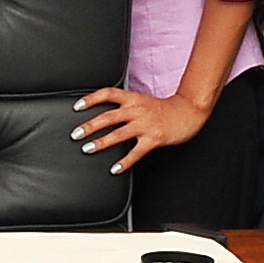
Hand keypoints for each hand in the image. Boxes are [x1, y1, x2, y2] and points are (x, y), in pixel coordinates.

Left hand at [73, 84, 208, 173]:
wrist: (188, 111)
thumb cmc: (162, 108)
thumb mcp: (142, 100)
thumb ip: (124, 105)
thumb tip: (103, 112)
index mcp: (133, 98)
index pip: (108, 94)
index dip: (91, 99)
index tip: (77, 107)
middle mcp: (137, 110)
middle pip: (109, 116)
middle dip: (90, 125)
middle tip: (76, 133)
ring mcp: (145, 124)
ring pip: (119, 133)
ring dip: (102, 142)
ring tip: (88, 148)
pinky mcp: (154, 138)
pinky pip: (136, 152)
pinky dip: (125, 161)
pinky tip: (115, 169)